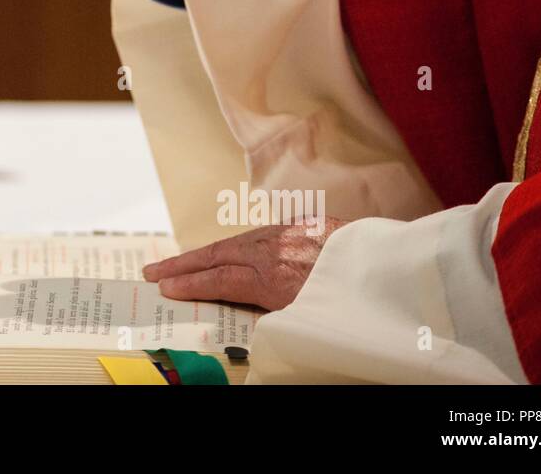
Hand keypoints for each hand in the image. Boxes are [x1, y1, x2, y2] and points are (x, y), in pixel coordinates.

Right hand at [142, 218, 347, 310]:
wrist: (389, 264)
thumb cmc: (351, 299)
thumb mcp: (306, 315)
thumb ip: (271, 311)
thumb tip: (242, 309)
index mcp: (272, 276)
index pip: (220, 280)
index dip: (190, 285)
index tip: (164, 288)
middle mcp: (272, 250)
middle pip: (217, 255)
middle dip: (181, 265)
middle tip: (151, 271)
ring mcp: (285, 234)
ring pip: (234, 243)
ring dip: (203, 254)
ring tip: (178, 264)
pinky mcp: (301, 225)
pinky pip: (256, 236)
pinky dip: (232, 246)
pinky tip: (225, 252)